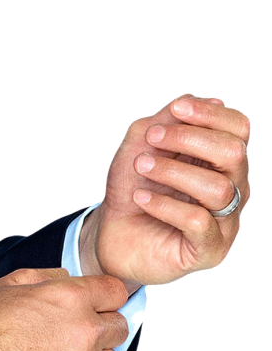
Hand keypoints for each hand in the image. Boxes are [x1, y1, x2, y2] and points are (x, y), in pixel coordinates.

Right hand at [0, 267, 128, 350]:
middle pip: (119, 327)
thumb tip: (64, 278)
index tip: (95, 304)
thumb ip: (41, 277)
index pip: (115, 291)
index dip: (103, 296)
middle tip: (72, 335)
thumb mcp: (0, 284)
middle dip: (100, 328)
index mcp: (67, 296)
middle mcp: (83, 330)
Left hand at [82, 93, 249, 290]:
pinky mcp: (209, 250)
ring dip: (172, 171)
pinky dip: (165, 204)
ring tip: (141, 167)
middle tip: (152, 139)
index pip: (239, 129)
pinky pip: (199, 222)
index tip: (175, 110)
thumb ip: (171, 119)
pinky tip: (142, 197)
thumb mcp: (144, 142)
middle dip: (189, 139)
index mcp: (220, 159)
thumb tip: (214, 100)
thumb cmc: (133, 182)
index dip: (211, 114)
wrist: (111, 230)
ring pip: (218, 188)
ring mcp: (224, 221)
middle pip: (235, 153)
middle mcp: (232, 188)